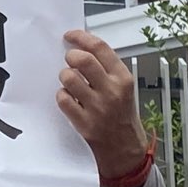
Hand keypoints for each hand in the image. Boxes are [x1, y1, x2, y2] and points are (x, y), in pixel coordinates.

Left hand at [57, 29, 150, 183]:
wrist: (125, 150)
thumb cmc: (122, 117)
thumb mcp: (123, 88)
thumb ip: (107, 69)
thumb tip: (83, 49)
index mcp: (123, 78)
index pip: (100, 48)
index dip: (81, 37)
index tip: (70, 36)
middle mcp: (111, 91)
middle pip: (83, 60)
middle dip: (71, 56)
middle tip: (70, 61)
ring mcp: (97, 107)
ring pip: (69, 78)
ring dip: (64, 77)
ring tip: (70, 83)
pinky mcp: (84, 122)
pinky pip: (62, 99)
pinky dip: (62, 96)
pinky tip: (69, 99)